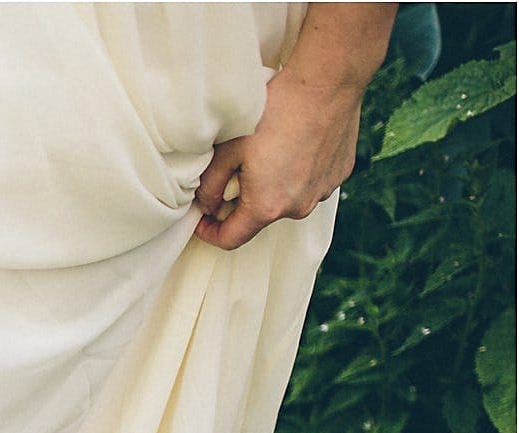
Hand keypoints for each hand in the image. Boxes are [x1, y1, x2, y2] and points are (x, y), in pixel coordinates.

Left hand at [193, 71, 364, 250]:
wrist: (327, 82)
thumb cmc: (275, 112)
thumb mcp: (227, 149)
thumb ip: (211, 185)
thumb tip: (207, 204)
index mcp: (266, 207)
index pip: (231, 240)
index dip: (210, 233)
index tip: (202, 221)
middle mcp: (298, 208)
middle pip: (259, 219)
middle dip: (240, 205)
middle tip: (231, 174)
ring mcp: (322, 192)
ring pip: (285, 201)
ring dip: (270, 188)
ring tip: (265, 156)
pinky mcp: (338, 175)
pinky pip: (309, 184)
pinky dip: (295, 175)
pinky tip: (290, 147)